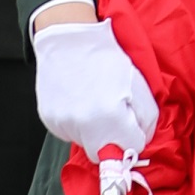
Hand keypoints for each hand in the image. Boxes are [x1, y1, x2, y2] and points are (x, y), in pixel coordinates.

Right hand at [34, 16, 156, 158]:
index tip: (131, 126)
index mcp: (110, 118)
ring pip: (85, 143)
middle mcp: (83, 126)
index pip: (130, 150)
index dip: (134, 137)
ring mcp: (62, 124)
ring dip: (93, 130)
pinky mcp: (48, 119)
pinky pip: (69, 132)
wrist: (68, 40)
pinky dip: (76, 122)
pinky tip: (78, 100)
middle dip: (112, 141)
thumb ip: (146, 120)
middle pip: (104, 155)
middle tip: (113, 117)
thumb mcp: (140, 86)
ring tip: (93, 100)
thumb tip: (140, 141)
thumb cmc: (106, 59)